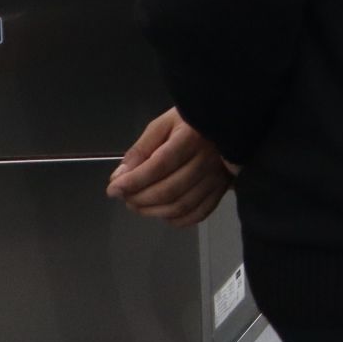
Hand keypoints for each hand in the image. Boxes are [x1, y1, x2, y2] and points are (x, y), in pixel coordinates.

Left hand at [106, 107, 233, 227]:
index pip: (159, 166)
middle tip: (124, 197)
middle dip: (139, 198)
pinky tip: (163, 214)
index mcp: (191, 138)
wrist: (229, 123)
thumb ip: (140, 150)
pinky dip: (178, 220)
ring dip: (153, 211)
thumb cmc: (191, 122)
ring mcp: (217, 177)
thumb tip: (119, 177)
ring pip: (181, 205)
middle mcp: (207, 160)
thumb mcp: (163, 125)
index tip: (113, 189)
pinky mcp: (223, 189)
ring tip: (138, 205)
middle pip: (169, 190)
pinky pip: (199, 213)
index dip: (133, 181)